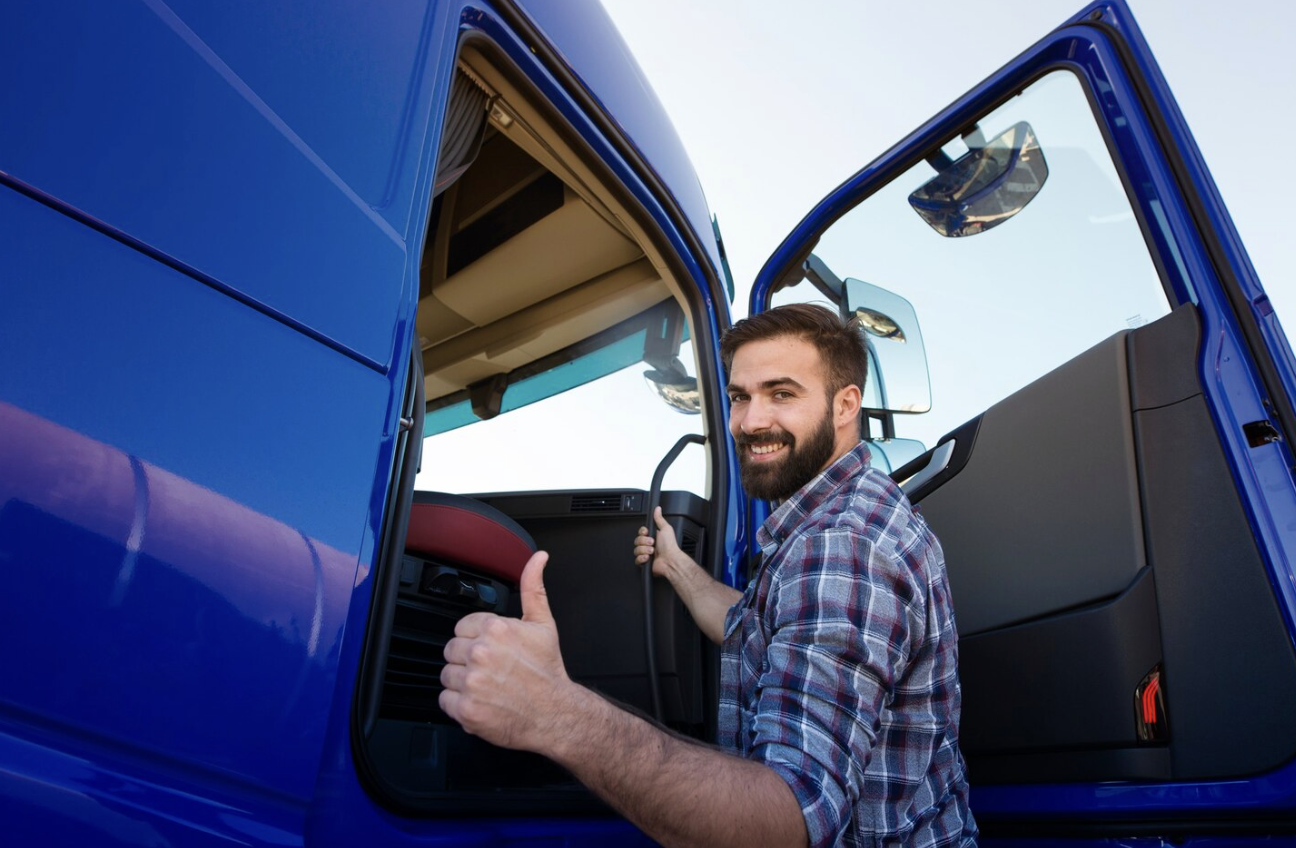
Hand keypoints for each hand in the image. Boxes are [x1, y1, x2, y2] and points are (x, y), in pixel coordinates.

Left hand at [439, 551, 575, 752]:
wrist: (555, 713)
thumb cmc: (547, 671)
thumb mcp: (543, 623)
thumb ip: (533, 587)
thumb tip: (538, 558)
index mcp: (496, 629)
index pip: (462, 628)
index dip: (476, 639)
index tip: (493, 651)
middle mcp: (481, 653)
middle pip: (452, 651)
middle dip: (468, 660)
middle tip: (492, 670)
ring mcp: (472, 682)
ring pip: (447, 675)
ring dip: (462, 682)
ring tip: (488, 686)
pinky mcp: (466, 709)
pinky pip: (445, 700)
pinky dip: (459, 704)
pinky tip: (481, 701)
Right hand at [633, 506, 690, 578]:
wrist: (670, 560)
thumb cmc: (670, 546)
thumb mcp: (665, 528)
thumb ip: (659, 519)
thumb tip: (657, 509)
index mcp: (653, 536)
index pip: (641, 532)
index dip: (642, 533)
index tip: (647, 532)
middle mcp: (649, 545)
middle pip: (637, 541)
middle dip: (644, 542)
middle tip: (652, 543)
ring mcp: (646, 554)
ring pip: (636, 550)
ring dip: (644, 550)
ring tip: (652, 551)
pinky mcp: (644, 563)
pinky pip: (636, 560)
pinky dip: (642, 558)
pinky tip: (648, 557)